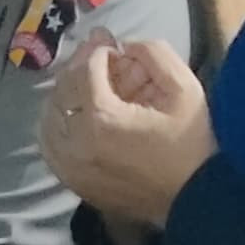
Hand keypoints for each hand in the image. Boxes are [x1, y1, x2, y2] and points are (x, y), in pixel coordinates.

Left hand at [41, 38, 214, 240]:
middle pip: (63, 90)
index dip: (97, 50)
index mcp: (101, 119)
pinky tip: (77, 113)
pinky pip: (50, 145)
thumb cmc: (192, 145)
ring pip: (50, 116)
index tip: (112, 43)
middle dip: (81, 66)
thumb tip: (125, 46)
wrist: (195, 200)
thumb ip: (154, 54)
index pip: (84, 70)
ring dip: (67, 93)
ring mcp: (70, 167)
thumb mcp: (184, 89)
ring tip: (90, 84)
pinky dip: (58, 123)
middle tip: (100, 56)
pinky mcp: (73, 182)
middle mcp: (75, 143)